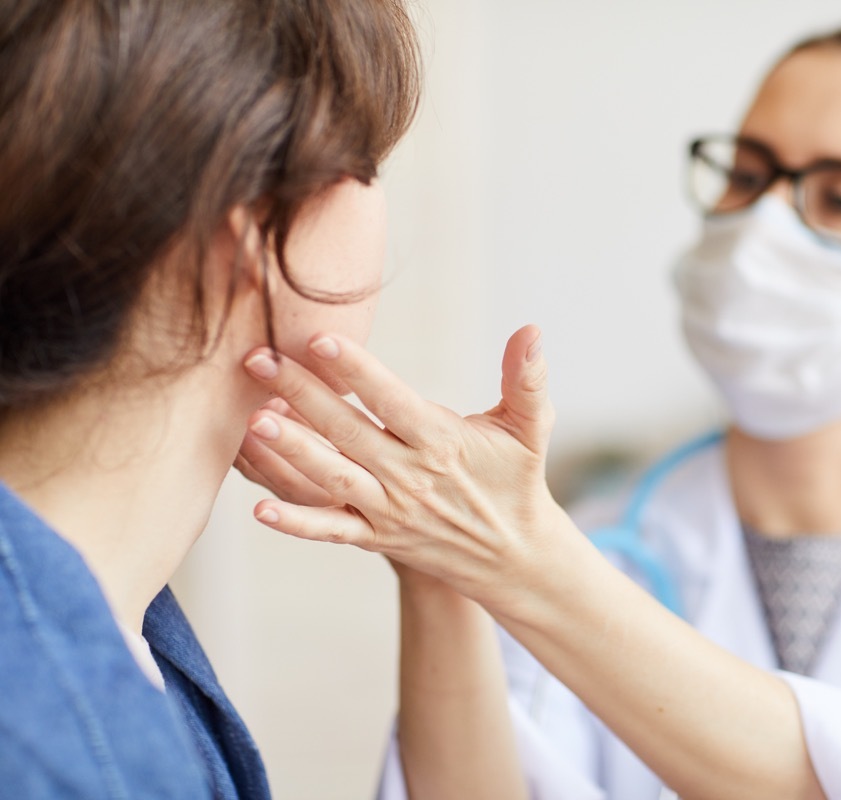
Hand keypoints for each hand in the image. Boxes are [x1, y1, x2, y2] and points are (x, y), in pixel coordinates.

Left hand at [240, 325, 568, 612]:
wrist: (514, 555)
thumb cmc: (516, 479)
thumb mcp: (530, 427)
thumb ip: (526, 378)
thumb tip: (532, 329)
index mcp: (442, 442)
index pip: (392, 401)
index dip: (357, 371)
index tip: (321, 339)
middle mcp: (411, 476)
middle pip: (348, 431)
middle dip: (301, 394)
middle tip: (258, 359)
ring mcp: (390, 510)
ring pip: (332, 478)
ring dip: (292, 450)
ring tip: (253, 420)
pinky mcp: (378, 537)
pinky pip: (331, 530)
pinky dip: (296, 523)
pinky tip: (259, 508)